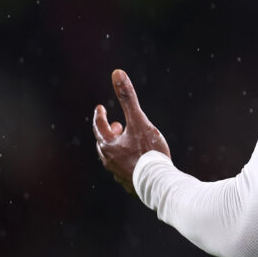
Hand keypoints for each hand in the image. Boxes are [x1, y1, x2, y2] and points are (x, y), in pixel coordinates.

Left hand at [93, 69, 170, 194]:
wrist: (158, 181)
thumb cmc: (148, 150)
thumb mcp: (139, 120)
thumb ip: (127, 98)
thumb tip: (117, 73)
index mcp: (108, 145)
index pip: (99, 127)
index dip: (100, 116)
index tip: (100, 108)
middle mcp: (109, 161)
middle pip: (104, 144)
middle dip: (108, 132)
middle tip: (115, 125)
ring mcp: (118, 174)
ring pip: (113, 157)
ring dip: (117, 147)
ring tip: (127, 142)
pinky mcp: (129, 183)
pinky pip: (123, 169)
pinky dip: (126, 160)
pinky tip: (136, 161)